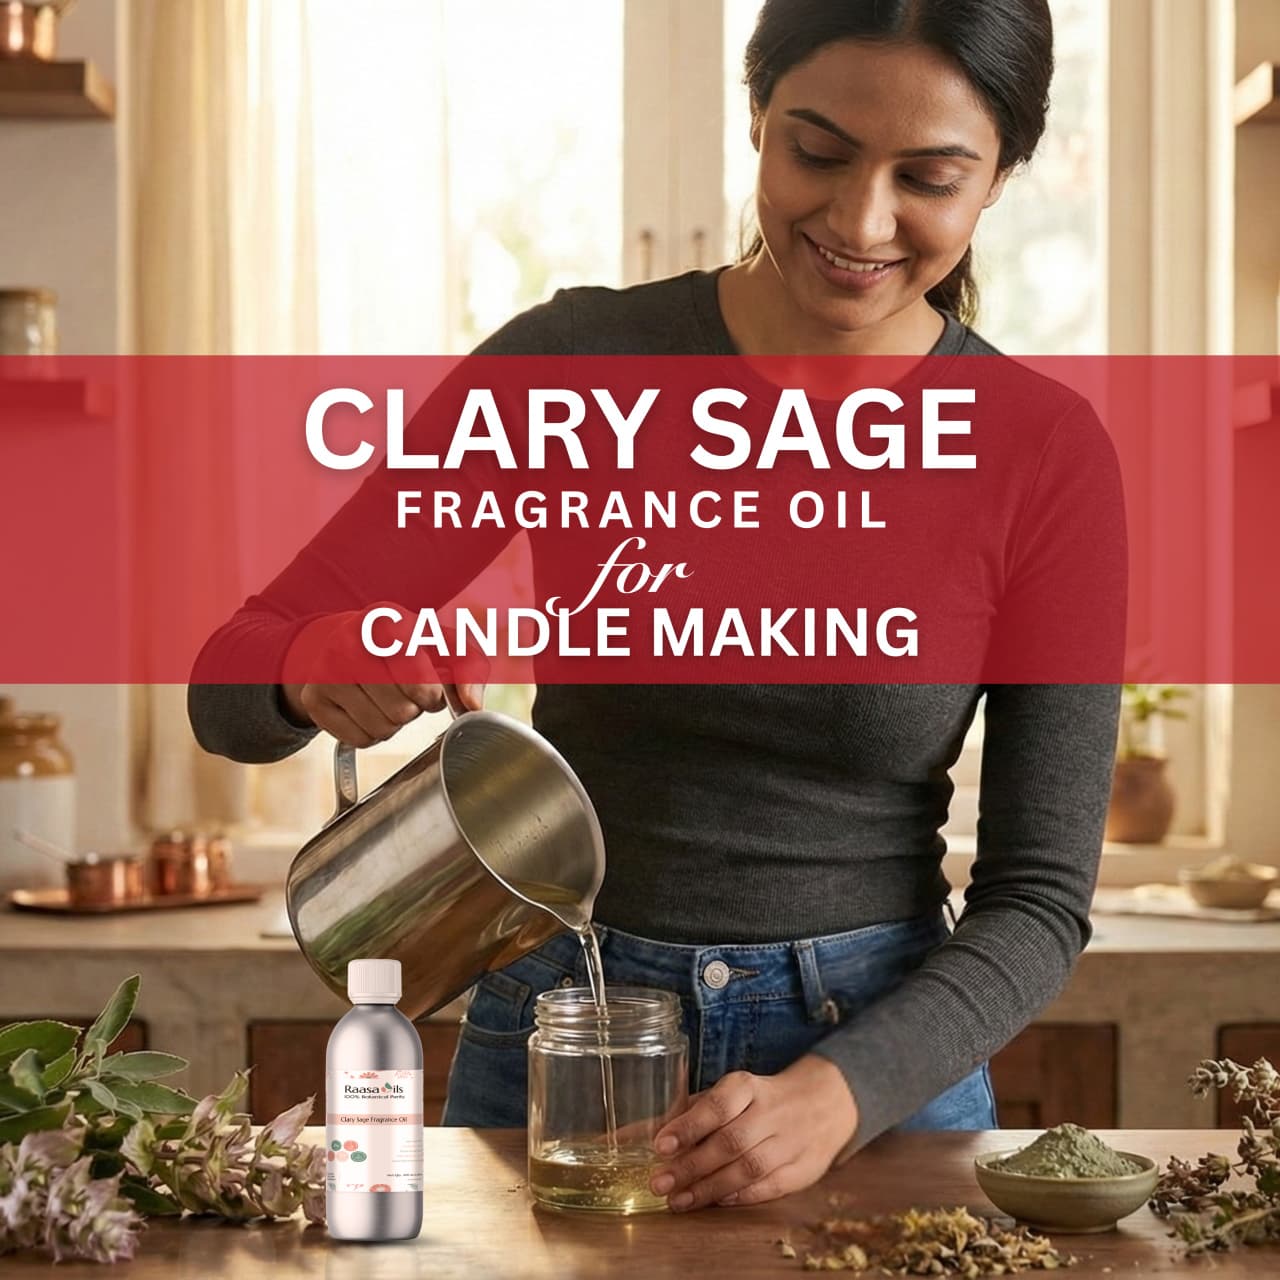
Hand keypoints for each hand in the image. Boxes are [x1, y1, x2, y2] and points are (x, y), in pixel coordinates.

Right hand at [280, 607, 484, 745]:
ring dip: (394, 723)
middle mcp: (349, 640)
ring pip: (381, 729)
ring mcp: (326, 670)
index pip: (420, 684)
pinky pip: (359, 740)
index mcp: (387, 619)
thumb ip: (472, 668)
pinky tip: (368, 709)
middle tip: (405, 693)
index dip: (432, 695)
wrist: (350, 641)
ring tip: (387, 699)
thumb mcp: (446, 645)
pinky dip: (371, 733)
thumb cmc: (409, 645)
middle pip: (401, 712)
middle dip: (413, 710)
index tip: (429, 688)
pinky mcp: (313, 698)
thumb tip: (472, 706)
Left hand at [648, 1055, 857, 1211]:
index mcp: (748, 1086)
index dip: (689, 1126)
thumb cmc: (762, 1098)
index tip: (660, 1145)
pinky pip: (769, 1186)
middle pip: (729, 1142)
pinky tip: (716, 1202)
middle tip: (660, 1183)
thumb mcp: (732, 1091)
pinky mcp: (803, 1169)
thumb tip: (640, 1132)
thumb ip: (692, 1111)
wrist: (825, 1101)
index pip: (717, 1105)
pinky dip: (741, 1196)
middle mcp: (771, 1112)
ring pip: (748, 1168)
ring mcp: (790, 1142)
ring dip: (710, 1188)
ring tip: (679, 1201)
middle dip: (691, 1166)